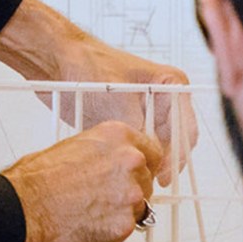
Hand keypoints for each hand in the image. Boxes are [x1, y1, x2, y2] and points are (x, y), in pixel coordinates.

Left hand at [0, 0, 199, 183]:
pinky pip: (137, 145)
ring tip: (133, 176)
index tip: (162, 175)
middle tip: (148, 181)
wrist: (58, 60)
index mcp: (171, 85)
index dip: (176, 155)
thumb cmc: (89, 67)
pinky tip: (121, 168)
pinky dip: (131, 156)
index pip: (185, 129)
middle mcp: (163, 99)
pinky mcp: (127, 120)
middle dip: (162, 162)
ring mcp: (145, 110)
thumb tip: (149, 162)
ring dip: (146, 161)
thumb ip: (140, 134)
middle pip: (173, 140)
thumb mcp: (120, 104)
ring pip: (155, 147)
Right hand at [0, 120, 164, 241]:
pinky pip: (125, 231)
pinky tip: (85, 226)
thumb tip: (109, 164)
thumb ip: (103, 154)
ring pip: (138, 208)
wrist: (25, 207)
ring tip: (88, 213)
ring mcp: (130, 195)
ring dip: (119, 213)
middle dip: (127, 191)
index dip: (141, 166)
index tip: (136, 174)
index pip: (152, 151)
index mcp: (118, 137)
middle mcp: (130, 162)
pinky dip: (110, 233)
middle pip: (145, 181)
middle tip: (101, 197)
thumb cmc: (38, 178)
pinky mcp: (124, 225)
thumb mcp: (73, 147)